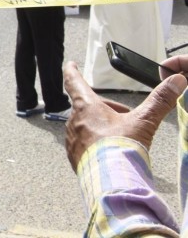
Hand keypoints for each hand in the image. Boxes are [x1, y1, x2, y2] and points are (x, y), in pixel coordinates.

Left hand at [63, 59, 187, 169]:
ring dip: (100, 126)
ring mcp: (72, 139)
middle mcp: (74, 120)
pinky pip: (83, 143)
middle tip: (124, 118)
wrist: (111, 182)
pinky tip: (109, 152)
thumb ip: (159, 101)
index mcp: (86, 107)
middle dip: (105, 109)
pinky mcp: (74, 156)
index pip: (75, 82)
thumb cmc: (122, 149)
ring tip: (119, 137)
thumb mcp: (144, 122)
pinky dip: (95, 143)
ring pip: (85, 125)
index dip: (72, 71)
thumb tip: (176, 81)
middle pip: (87, 107)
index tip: (70, 65)